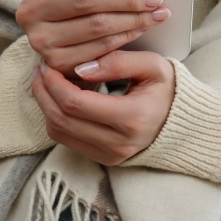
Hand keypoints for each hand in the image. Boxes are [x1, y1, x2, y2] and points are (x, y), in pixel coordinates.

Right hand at [16, 0, 170, 74]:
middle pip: (86, 0)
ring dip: (132, 19)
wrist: (56, 45)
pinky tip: (140, 28)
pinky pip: (100, 48)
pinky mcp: (58, 62)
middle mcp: (31, 12)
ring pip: (96, 26)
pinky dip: (125, 37)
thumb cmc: (67, 8)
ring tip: (154, 13)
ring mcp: (42, 39)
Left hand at [31, 50, 174, 165]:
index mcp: (132, 118)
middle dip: (44, 93)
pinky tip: (60, 99)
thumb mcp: (152, 66)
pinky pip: (67, 140)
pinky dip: (57, 118)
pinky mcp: (104, 159)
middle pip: (62, 119)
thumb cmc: (167, 89)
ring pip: (59, 132)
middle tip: (40, 71)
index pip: (76, 103)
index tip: (48, 64)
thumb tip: (80, 68)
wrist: (181, 121)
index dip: (54, 83)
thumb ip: (117, 62)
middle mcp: (120, 143)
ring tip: (47, 83)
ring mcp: (111, 155)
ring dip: (46, 106)